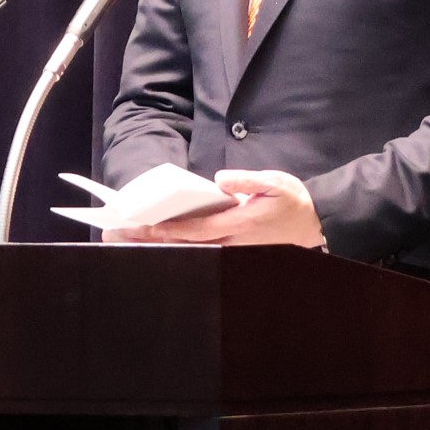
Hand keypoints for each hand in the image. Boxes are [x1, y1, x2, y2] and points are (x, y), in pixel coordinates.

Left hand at [127, 169, 325, 248]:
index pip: (196, 230)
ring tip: (124, 238)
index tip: (142, 227)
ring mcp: (229, 249)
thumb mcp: (275, 183)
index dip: (168, 230)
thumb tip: (220, 179)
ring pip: (187, 249)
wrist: (313, 222)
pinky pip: (197, 247)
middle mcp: (230, 243)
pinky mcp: (230, 248)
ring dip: (156, 244)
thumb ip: (248, 180)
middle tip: (116, 236)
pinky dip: (173, 244)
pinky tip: (153, 239)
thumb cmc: (292, 200)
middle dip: (150, 240)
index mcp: (239, 225)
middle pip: (183, 244)